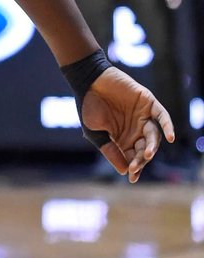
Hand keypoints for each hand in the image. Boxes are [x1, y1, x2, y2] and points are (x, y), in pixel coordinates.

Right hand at [80, 67, 173, 182]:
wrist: (87, 80)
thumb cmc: (88, 106)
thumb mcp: (95, 132)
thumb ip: (110, 150)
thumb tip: (124, 170)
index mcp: (123, 138)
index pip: (134, 156)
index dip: (134, 167)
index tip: (131, 176)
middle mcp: (136, 129)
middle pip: (145, 148)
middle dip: (141, 159)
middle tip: (135, 167)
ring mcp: (143, 116)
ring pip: (154, 136)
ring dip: (152, 146)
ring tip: (147, 154)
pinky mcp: (148, 103)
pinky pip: (162, 117)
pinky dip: (167, 126)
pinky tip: (170, 137)